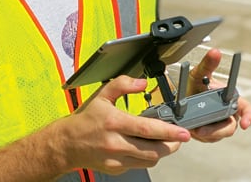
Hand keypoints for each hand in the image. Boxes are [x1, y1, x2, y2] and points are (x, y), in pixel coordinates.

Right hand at [65, 76, 190, 174]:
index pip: (147, 129)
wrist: (68, 143)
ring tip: (164, 141)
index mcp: (114, 122)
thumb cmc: (86, 119)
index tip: (183, 132)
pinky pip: (139, 165)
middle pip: (153, 150)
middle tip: (179, 137)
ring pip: (149, 160)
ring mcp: (116, 159)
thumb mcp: (102, 95)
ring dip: (161, 151)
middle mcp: (116, 143)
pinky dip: (146, 157)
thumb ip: (122, 84)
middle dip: (171, 145)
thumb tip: (141, 82)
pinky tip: (144, 146)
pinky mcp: (116, 169)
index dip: (168, 131)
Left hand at [187, 48, 250, 142]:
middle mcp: (227, 113)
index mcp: (230, 99)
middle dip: (217, 130)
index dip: (249, 117)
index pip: (246, 109)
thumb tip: (215, 52)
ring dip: (206, 133)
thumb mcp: (198, 74)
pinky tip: (192, 128)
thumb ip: (207, 64)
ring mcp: (219, 125)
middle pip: (230, 127)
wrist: (181, 97)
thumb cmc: (195, 85)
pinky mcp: (210, 134)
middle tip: (202, 129)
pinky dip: (200, 134)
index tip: (245, 124)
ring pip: (218, 134)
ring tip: (193, 128)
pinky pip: (208, 137)